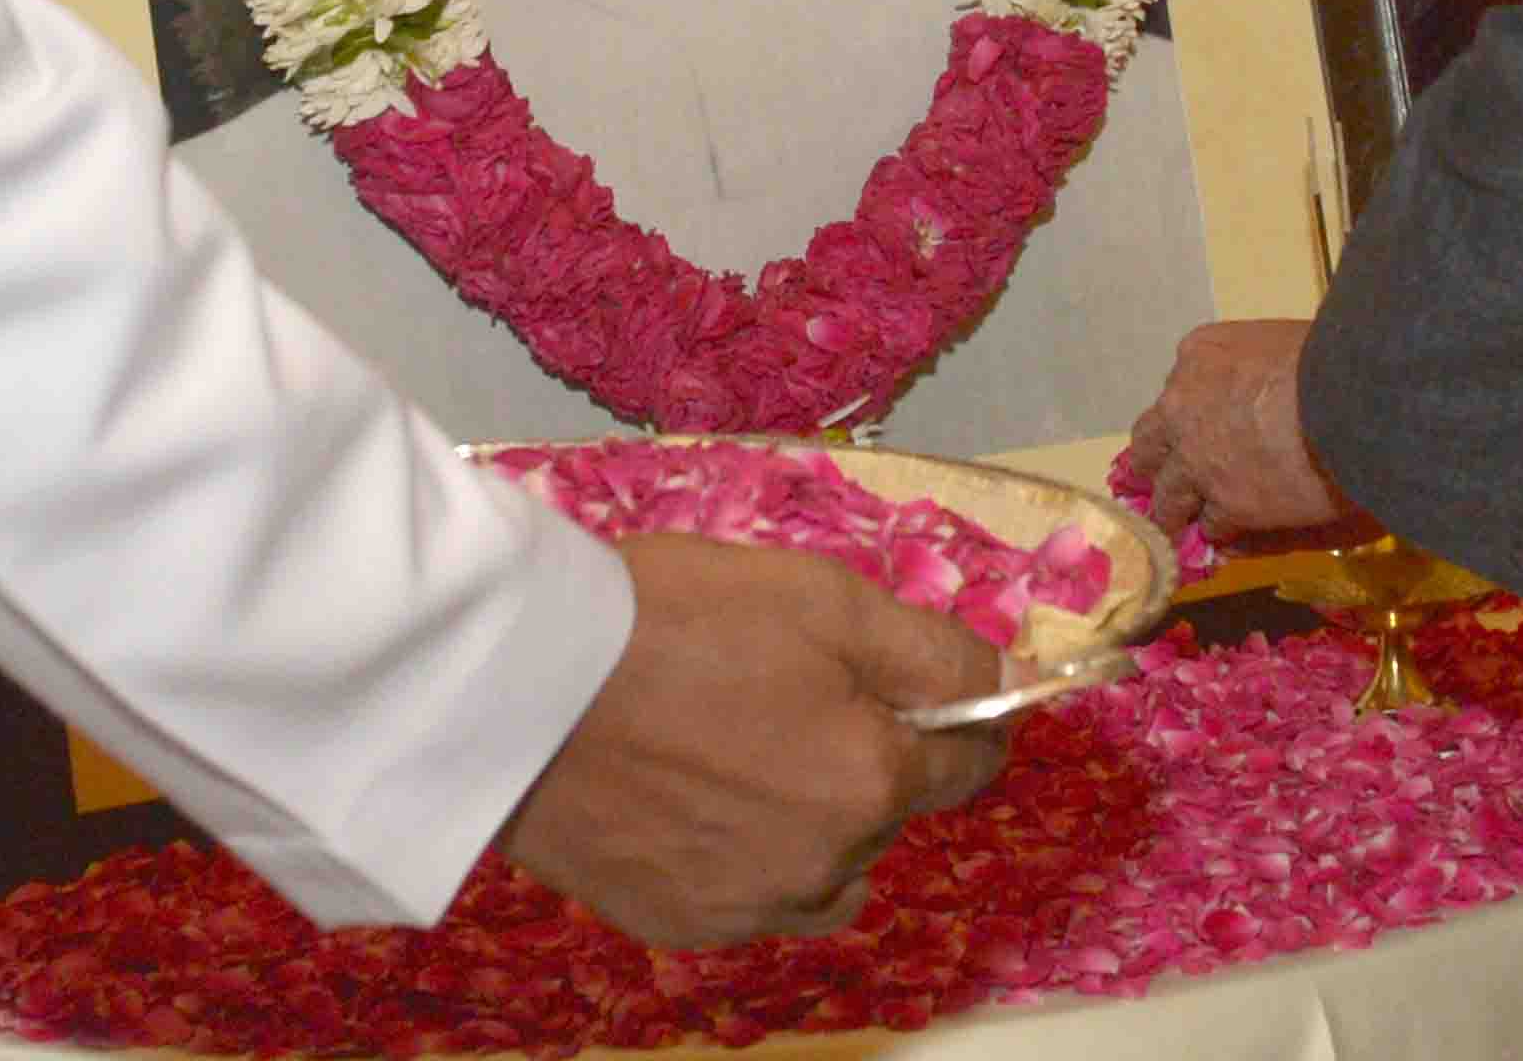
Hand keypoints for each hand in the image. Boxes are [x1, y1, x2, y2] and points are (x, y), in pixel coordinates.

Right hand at [498, 534, 1005, 945]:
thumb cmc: (670, 621)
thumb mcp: (820, 598)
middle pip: (883, 807)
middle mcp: (826, 866)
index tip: (913, 682)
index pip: (970, 762)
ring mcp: (748, 907)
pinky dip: (733, 849)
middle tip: (774, 685)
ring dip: (803, 815)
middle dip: (858, 754)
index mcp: (872, 784)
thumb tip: (1009, 681)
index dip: (952, 713)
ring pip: (819, 861)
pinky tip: (677, 788)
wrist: (513, 682)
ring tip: (723, 743)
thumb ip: (931, 649)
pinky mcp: (677, 923)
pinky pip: (745, 892)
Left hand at [1119, 318, 1358, 542]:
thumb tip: (1265, 382)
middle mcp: (1183, 406)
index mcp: (1200, 355)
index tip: (1202, 423)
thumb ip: (1254, 364)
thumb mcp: (1276, 340)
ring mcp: (1198, 460)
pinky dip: (1220, 532)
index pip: (1176, 387)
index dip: (1190, 410)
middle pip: (1150, 442)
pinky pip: (1211, 526)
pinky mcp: (1226, 504)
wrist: (1347, 400)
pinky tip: (1231, 536)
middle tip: (1174, 476)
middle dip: (1160, 460)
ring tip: (1182, 525)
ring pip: (1168, 496)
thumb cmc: (1326, 357)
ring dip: (1177, 509)